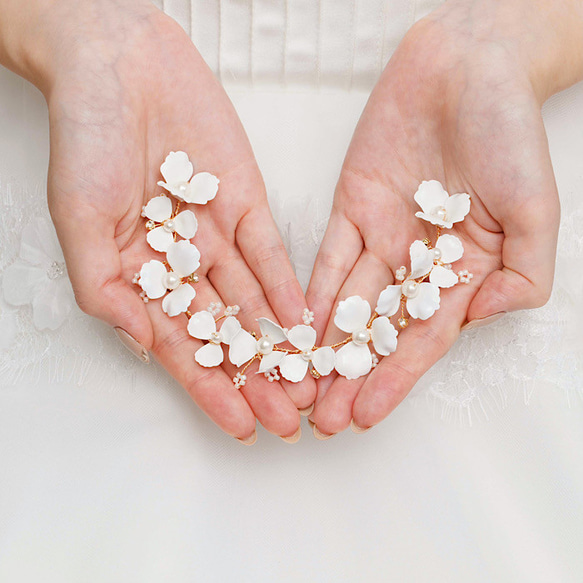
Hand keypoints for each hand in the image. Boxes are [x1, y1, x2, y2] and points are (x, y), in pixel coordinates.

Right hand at [1, 1, 314, 441]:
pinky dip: (286, 289)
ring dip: (278, 345)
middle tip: (290, 420)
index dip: (211, 389)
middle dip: (256, 379)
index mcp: (140, 276)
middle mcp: (183, 265)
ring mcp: (218, 237)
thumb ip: (108, 288)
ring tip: (306, 385)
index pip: (182, 346)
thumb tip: (148, 345)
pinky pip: (271, 256)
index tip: (242, 427)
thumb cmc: (88, 139)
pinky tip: (303, 323)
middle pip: (226, 335)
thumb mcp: (80, 221)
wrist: (121, 65)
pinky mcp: (247, 205)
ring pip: (254, 305)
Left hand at [306, 0, 582, 435]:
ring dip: (324, 346)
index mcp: (463, 272)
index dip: (393, 379)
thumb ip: (521, 275)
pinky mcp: (352, 209)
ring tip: (299, 385)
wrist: (468, 67)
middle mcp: (419, 263)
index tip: (364, 416)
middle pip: (379, 332)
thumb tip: (478, 318)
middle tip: (319, 419)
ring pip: (348, 304)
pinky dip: (312, 294)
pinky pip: (328, 259)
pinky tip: (295, 328)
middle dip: (349, 375)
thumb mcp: (536, 210)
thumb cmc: (509, 133)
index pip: (422, 339)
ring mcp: (382, 238)